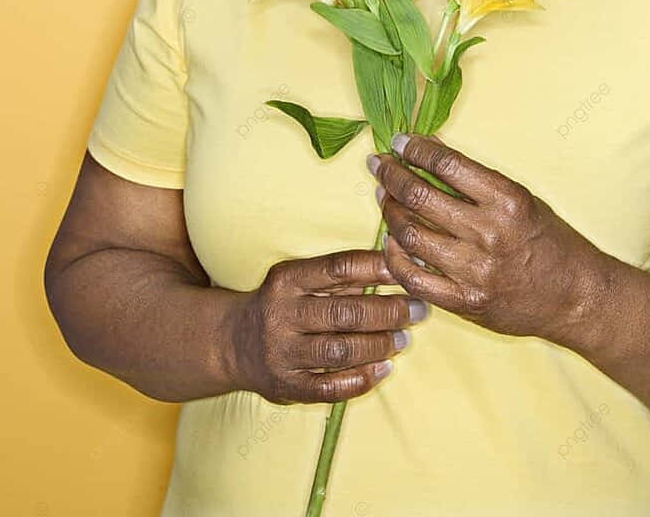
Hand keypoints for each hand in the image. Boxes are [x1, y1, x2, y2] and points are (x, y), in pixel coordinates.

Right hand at [225, 248, 429, 404]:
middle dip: (389, 311)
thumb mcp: (299, 278)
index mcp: (288, 279)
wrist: (231, 343)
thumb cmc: (282, 302)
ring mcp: (283, 353)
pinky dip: (361, 379)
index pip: (339, 268)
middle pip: (345, 312)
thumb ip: (341, 275)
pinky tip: (383, 369)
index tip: (407, 269)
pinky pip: (330, 387)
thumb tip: (395, 263)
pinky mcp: (287, 385)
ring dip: (379, 344)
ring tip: (404, 339)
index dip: (377, 268)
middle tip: (418, 310)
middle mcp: (283, 315)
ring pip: (340, 350)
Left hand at [369, 133, 601, 343]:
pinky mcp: (465, 301)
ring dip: (388, 210)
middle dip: (391, 174)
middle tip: (378, 164)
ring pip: (410, 233)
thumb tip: (432, 156)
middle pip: (420, 196)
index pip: (447, 164)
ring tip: (382, 197)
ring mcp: (474, 270)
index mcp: (507, 200)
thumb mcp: (522, 199)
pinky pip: (414, 277)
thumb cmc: (552, 242)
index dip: (416, 149)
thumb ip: (477, 183)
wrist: (576, 297)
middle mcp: (488, 233)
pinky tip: (390, 241)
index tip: (399, 141)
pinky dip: (395, 256)